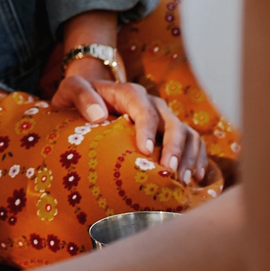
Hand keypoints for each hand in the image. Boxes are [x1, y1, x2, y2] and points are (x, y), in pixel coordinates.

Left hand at [49, 72, 211, 185]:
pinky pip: (193, 143)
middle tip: (169, 171)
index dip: (148, 129)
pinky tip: (194, 179)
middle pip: (172, 123)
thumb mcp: (72, 89)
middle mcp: (153, 104)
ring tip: (182, 181)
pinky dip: (197, 159)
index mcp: (130, 93)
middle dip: (174, 148)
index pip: (144, 108)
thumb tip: (99, 115)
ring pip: (187, 133)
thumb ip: (81, 95)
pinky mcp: (171, 133)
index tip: (145, 151)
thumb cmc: (80, 96)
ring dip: (188, 157)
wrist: (91, 96)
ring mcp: (165, 119)